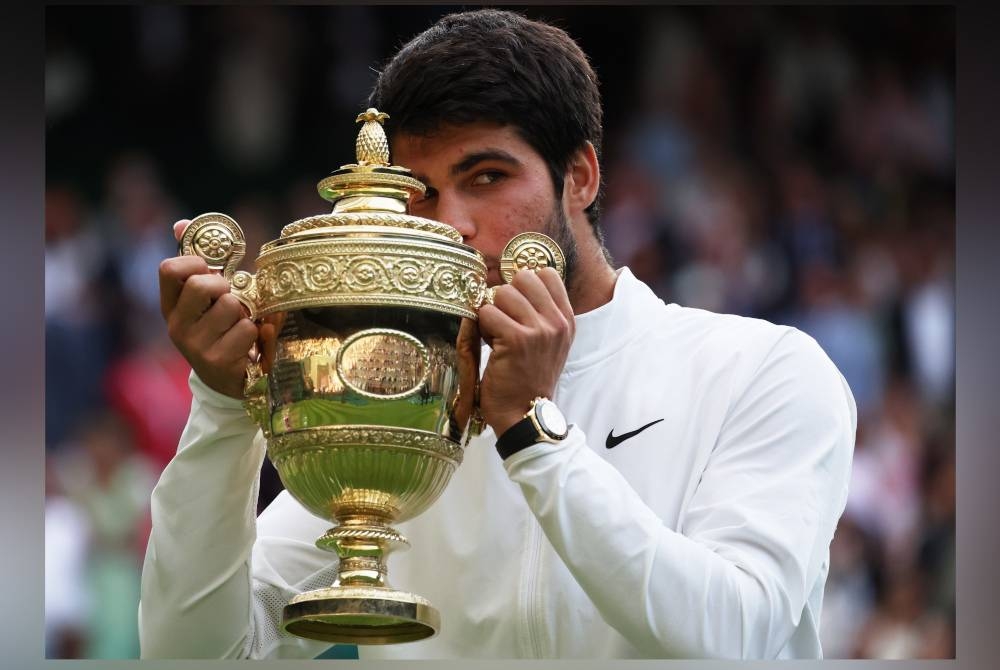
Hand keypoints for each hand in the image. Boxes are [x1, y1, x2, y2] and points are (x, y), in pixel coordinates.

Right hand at [159, 220, 257, 397]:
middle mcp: (177, 326)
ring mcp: (195, 346)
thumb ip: (198, 263)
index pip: (169, 269)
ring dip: (246, 314)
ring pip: (232, 306)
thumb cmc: (221, 330)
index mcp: (171, 306)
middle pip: (203, 284)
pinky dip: (258, 333)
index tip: (210, 269)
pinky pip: (248, 329)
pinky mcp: (218, 361)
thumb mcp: (207, 300)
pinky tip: (250, 344)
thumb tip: (181, 223)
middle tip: (231, 300)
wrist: (229, 382)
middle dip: (226, 287)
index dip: (195, 261)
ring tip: (241, 326)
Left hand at [476, 267, 574, 435]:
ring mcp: (538, 330)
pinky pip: (487, 313)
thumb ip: (541, 313)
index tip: (517, 306)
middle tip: (504, 322)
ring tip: (497, 335)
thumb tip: (516, 282)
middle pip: (523, 277)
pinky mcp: (516, 339)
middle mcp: (556, 322)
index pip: (546, 273)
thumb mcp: (549, 343)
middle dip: (506, 296)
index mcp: (566, 320)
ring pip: (503, 293)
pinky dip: (481, 327)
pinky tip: (490, 345)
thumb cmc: (529, 378)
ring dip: (492, 313)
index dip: (524, 285)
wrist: (525, 414)